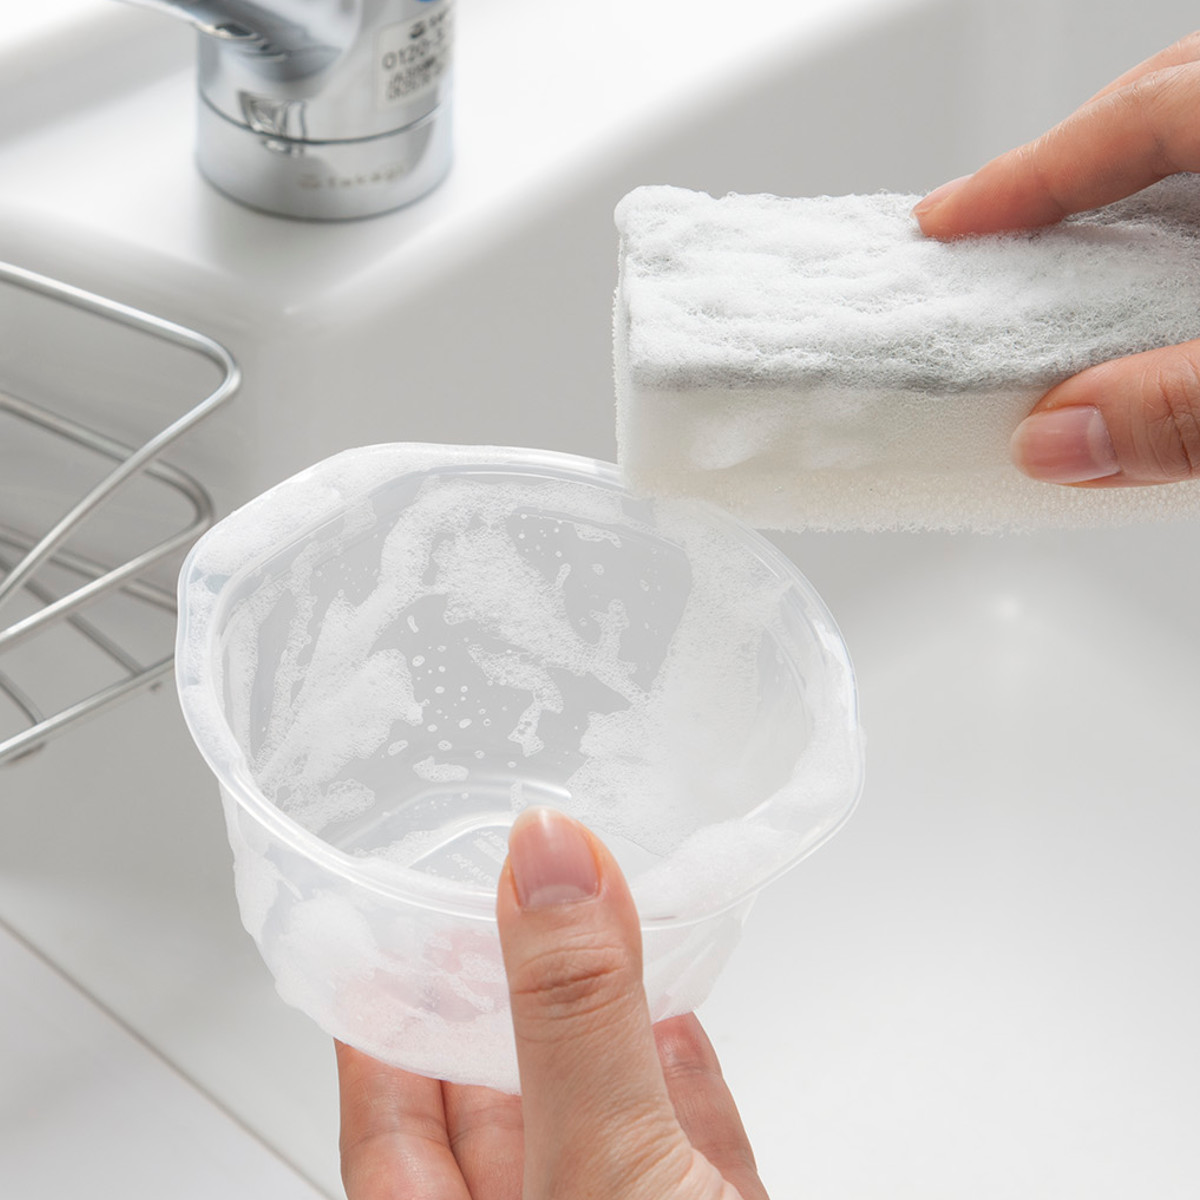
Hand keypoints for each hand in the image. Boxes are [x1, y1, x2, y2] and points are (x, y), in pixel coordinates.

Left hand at [336, 808, 768, 1199]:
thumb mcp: (603, 1166)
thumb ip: (573, 1011)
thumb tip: (545, 858)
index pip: (388, 1121)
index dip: (381, 1015)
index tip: (382, 922)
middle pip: (495, 1098)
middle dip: (499, 989)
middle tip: (493, 888)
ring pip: (597, 1104)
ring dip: (598, 1009)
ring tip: (582, 912)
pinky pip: (688, 1130)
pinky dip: (683, 1058)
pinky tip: (679, 998)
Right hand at [913, 32, 1199, 486]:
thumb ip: (1181, 407)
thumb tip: (1056, 441)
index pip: (1135, 118)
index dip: (1023, 176)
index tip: (942, 221)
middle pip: (1167, 94)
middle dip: (1070, 161)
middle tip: (998, 228)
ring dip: (1143, 178)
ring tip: (1085, 247)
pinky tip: (1189, 258)